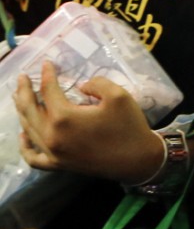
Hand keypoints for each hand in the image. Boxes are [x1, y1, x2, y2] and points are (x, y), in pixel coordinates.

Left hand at [13, 61, 163, 182]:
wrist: (137, 160)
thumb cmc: (128, 127)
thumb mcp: (119, 96)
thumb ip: (97, 84)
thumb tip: (82, 87)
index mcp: (64, 117)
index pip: (48, 91)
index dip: (47, 75)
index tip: (46, 63)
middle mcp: (52, 136)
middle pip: (29, 109)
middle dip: (24, 91)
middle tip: (22, 78)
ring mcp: (53, 153)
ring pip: (28, 129)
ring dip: (22, 111)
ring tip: (20, 99)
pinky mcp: (59, 165)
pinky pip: (33, 157)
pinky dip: (25, 146)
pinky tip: (24, 135)